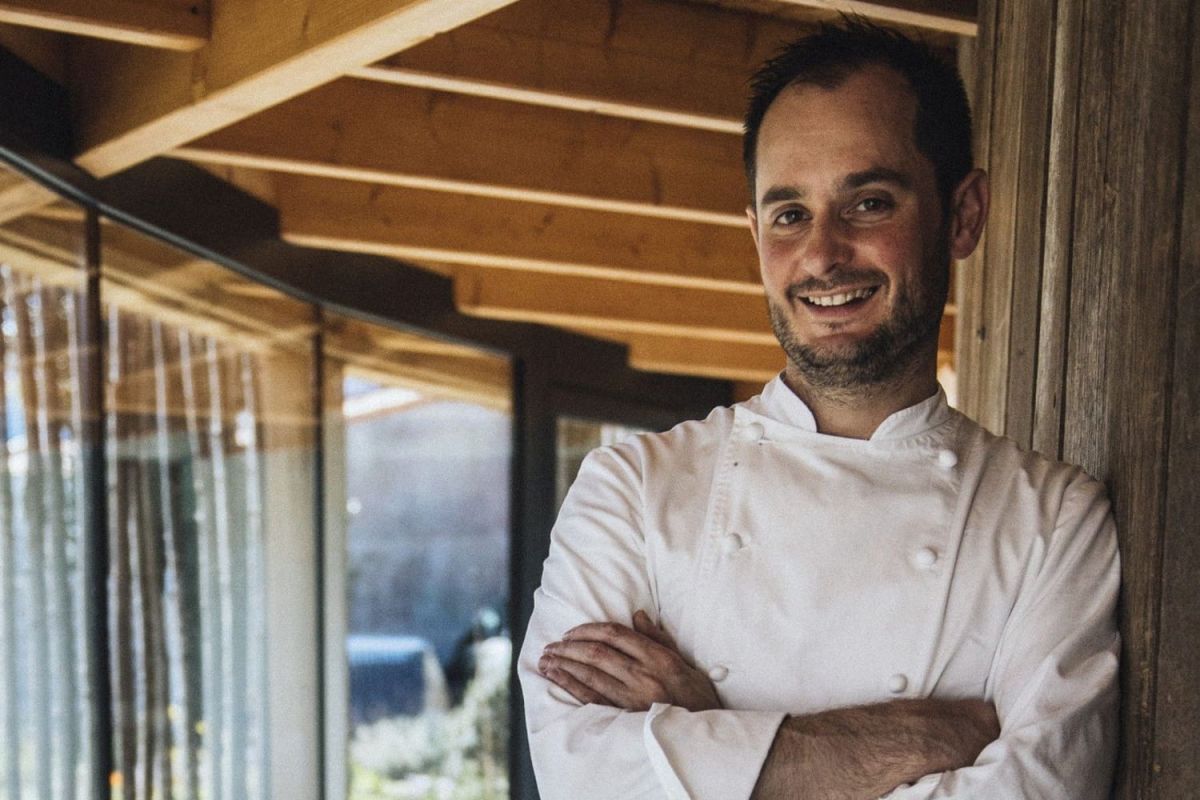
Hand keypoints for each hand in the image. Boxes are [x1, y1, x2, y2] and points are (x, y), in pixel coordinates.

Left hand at [538, 610, 720, 711]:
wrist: (703, 731)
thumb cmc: (695, 695)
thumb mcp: (683, 661)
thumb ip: (658, 637)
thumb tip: (637, 615)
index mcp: (658, 657)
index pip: (616, 634)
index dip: (589, 629)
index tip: (572, 631)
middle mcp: (644, 675)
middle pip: (598, 652)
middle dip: (570, 645)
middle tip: (553, 644)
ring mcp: (633, 697)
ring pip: (590, 674)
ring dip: (564, 663)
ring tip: (546, 658)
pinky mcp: (625, 715)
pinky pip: (591, 697)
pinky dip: (570, 684)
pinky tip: (556, 676)